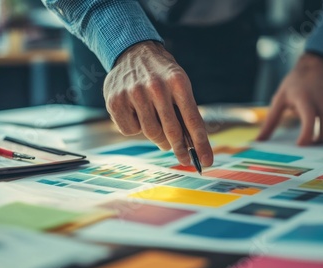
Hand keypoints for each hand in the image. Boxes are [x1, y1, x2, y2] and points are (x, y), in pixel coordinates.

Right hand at [103, 41, 212, 166]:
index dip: (200, 144)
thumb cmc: (161, 73)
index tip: (206, 161)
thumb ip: (185, 110)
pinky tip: (138, 116)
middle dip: (180, 149)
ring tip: (162, 136)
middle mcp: (156, 87)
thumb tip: (193, 145)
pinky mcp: (115, 101)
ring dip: (159, 139)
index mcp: (177, 82)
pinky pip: (129, 130)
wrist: (132, 51)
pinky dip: (136, 129)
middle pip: (171, 130)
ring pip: (150, 132)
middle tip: (185, 159)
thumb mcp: (179, 83)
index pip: (192, 119)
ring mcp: (133, 93)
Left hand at [257, 53, 322, 144]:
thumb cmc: (296, 82)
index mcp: (305, 101)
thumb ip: (270, 122)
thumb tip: (259, 140)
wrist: (318, 64)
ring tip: (311, 143)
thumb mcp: (280, 98)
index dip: (306, 139)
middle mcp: (322, 105)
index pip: (309, 123)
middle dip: (317, 144)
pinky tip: (317, 136)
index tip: (298, 147)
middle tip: (304, 147)